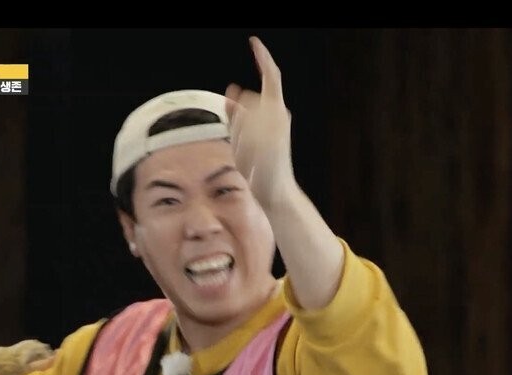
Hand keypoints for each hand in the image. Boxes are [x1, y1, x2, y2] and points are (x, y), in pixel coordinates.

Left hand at [225, 37, 296, 209]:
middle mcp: (281, 114)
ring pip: (240, 118)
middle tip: (243, 148)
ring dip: (236, 138)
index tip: (253, 42)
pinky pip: (243, 133)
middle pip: (244, 100)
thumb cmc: (258, 169)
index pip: (272, 77)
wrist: (275, 195)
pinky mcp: (271, 139)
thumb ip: (237, 113)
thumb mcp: (244, 137)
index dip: (263, 58)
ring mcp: (277, 125)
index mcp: (279, 110)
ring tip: (247, 159)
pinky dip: (240, 147)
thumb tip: (230, 90)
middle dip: (236, 121)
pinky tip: (249, 162)